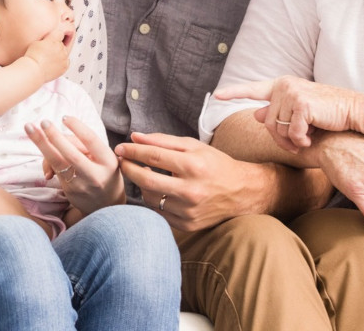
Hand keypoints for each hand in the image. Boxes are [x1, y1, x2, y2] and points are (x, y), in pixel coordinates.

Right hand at [22, 26, 70, 82]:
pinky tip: (53, 64)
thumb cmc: (33, 56)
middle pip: (61, 44)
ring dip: (59, 55)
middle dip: (56, 47)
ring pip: (64, 53)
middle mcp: (61, 47)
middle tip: (47, 53)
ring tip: (49, 60)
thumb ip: (47, 38)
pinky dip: (61, 63)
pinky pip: (66, 62)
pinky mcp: (65, 66)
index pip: (60, 34)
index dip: (55, 37)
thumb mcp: (37, 41)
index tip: (51, 41)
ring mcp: (64, 57)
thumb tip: (50, 39)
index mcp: (54, 39)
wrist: (34, 70)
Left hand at [25, 116, 123, 213]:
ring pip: (58, 163)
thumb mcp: (103, 158)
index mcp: (108, 161)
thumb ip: (85, 147)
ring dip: (42, 144)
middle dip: (55, 137)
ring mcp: (81, 185)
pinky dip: (46, 157)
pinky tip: (41, 145)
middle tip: (43, 122)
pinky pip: (55, 171)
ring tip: (29, 128)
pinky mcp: (69, 192)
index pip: (91, 141)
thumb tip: (56, 141)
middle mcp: (95, 175)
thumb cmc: (104, 172)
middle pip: (71, 154)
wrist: (107, 204)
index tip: (64, 117)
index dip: (77, 127)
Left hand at [114, 132, 273, 231]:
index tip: (120, 148)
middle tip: (122, 162)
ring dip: (141, 186)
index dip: (132, 151)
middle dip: (129, 169)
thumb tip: (134, 137)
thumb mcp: (193, 146)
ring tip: (144, 175)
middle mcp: (190, 191)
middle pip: (146, 181)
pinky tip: (157, 191)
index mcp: (193, 166)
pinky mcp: (187, 225)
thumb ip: (162, 141)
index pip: (153, 157)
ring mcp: (189, 211)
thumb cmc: (216, 164)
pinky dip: (154, 201)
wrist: (243, 193)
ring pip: (150, 199)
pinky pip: (159, 213)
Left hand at [214, 76, 359, 150]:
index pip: (252, 89)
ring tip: (305, 139)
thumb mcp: (300, 112)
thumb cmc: (328, 114)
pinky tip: (312, 137)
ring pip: (277, 129)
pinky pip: (291, 133)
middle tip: (295, 145)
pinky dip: (301, 141)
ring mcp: (292, 93)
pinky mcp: (302, 105)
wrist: (354, 112)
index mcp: (282, 85)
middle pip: (266, 122)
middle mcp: (284, 85)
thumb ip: (277, 112)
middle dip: (279, 139)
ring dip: (291, 141)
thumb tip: (255, 114)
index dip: (233, 92)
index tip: (217, 95)